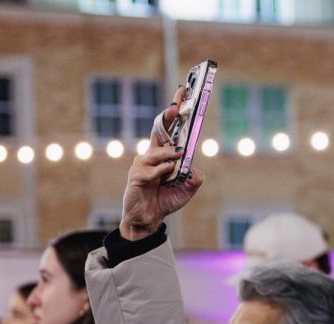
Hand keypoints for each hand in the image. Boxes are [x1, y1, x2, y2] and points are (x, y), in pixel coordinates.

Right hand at [120, 87, 203, 240]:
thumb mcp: (186, 191)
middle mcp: (152, 155)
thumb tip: (197, 172)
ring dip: (170, 152)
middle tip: (177, 105)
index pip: (170, 129)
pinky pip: (152, 170)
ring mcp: (143, 164)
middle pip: (160, 130)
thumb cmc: (164, 201)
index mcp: (164, 155)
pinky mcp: (136, 176)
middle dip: (169, 116)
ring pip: (158, 151)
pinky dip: (162, 171)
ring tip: (179, 155)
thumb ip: (194, 181)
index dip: (176, 112)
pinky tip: (167, 175)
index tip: (184, 94)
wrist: (147, 219)